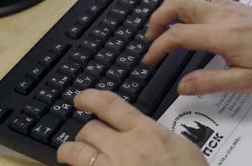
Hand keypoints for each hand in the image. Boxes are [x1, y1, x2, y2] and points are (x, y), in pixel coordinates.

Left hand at [57, 90, 207, 165]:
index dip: (89, 98)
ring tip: (69, 154)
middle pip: (89, 129)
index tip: (81, 99)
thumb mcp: (182, 147)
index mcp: (146, 132)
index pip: (108, 104)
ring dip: (70, 152)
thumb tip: (142, 129)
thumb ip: (157, 134)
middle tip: (87, 137)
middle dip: (86, 133)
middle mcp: (125, 149)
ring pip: (75, 153)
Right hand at [142, 0, 251, 94]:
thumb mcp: (247, 81)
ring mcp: (227, 6)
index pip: (178, 35)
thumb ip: (211, 82)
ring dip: (169, 6)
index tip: (149, 60)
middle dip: (157, 18)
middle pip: (177, 3)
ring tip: (163, 25)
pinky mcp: (232, 4)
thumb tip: (182, 86)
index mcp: (223, 36)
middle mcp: (221, 15)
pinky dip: (184, 0)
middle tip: (151, 38)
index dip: (158, 47)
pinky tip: (184, 15)